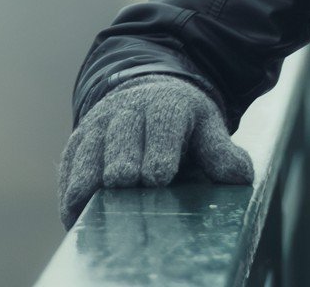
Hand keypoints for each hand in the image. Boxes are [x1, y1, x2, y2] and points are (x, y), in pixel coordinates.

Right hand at [57, 74, 253, 228]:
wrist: (144, 94)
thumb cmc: (181, 121)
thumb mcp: (207, 127)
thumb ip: (221, 151)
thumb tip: (241, 178)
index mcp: (166, 104)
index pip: (162, 125)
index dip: (159, 151)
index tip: (158, 177)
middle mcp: (127, 110)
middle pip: (122, 137)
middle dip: (123, 163)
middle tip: (126, 185)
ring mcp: (98, 126)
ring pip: (90, 151)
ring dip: (91, 179)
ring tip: (96, 208)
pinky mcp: (77, 143)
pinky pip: (69, 167)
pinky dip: (70, 190)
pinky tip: (76, 215)